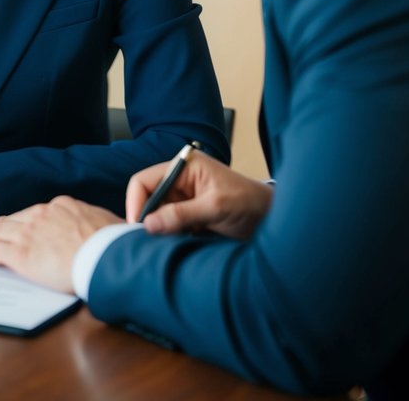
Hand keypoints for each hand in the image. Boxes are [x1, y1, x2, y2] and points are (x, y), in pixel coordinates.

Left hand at [0, 197, 121, 292]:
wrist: (108, 257)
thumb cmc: (114, 245)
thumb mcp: (106, 224)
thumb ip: (94, 223)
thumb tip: (103, 228)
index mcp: (62, 206)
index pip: (34, 214)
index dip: (22, 222)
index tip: (16, 228)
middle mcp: (41, 215)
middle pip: (12, 220)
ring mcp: (29, 233)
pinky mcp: (22, 253)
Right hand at [126, 149, 272, 238]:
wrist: (273, 217)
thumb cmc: (250, 202)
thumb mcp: (216, 206)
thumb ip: (182, 214)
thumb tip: (149, 224)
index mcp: (183, 166)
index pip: (144, 181)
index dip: (136, 203)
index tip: (138, 226)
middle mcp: (179, 180)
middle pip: (147, 199)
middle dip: (148, 219)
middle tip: (150, 240)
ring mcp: (183, 197)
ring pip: (156, 214)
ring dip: (160, 229)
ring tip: (169, 243)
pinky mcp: (188, 213)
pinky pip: (168, 224)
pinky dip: (170, 235)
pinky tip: (178, 243)